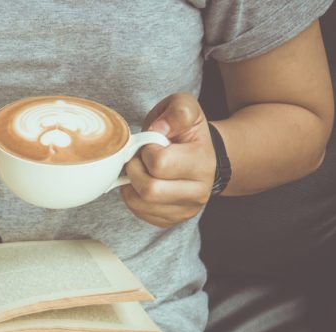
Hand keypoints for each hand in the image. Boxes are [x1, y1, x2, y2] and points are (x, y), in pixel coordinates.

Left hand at [121, 92, 216, 227]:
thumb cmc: (186, 131)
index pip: (160, 163)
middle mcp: (198, 192)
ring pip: (141, 204)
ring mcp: (185, 210)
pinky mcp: (171, 220)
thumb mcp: (185, 108)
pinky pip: (139, 213)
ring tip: (143, 169)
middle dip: (136, 170)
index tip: (151, 144)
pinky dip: (133, 197)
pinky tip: (143, 182)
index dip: (146, 151)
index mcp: (202, 162)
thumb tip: (158, 129)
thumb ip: (177, 111)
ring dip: (132, 184)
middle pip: (150, 190)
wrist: (200, 154)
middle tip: (140, 159)